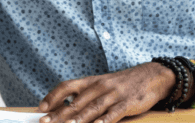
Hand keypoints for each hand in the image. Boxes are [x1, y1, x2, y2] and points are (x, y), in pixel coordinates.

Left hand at [37, 62, 175, 122]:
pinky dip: (105, 121)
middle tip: (45, 122)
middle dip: (59, 114)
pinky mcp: (127, 103)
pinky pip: (114, 113)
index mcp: (92, 81)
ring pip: (92, 108)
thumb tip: (64, 109)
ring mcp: (114, 95)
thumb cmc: (123, 84)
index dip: (53, 96)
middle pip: (76, 101)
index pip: (67, 86)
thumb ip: (85, 96)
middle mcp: (100, 86)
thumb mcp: (103, 85)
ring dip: (78, 119)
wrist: (152, 76)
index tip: (42, 108)